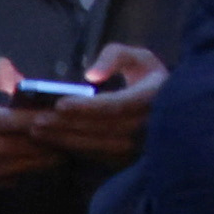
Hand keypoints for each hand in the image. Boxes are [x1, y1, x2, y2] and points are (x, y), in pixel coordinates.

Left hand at [36, 43, 167, 167]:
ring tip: (38, 131)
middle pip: (102, 128)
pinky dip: (74, 149)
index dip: (87, 106)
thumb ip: (115, 56)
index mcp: (153, 97)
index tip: (60, 103)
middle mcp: (149, 125)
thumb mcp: (138, 57)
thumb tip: (90, 76)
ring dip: (66, 139)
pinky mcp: (130, 157)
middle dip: (67, 125)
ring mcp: (140, 145)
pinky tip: (53, 142)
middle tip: (36, 120)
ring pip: (98, 145)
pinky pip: (98, 155)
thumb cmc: (149, 78)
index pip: (116, 105)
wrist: (176, 110)